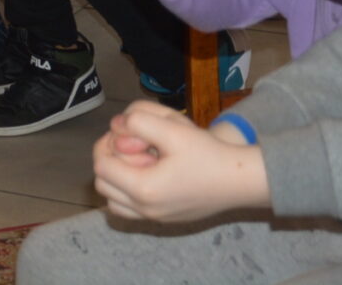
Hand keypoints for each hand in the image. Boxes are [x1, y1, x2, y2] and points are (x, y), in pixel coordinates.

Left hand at [90, 103, 268, 225]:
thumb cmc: (208, 155)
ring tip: (136, 160)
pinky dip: (128, 194)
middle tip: (129, 144)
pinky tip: (146, 175)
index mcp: (143, 189)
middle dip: (109, 161)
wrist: (240, 181)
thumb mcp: (173, 129)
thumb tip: (117, 124)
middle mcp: (145, 210)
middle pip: (103, 185)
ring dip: (116, 179)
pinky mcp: (165, 221)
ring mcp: (155, 219)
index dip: (106, 144)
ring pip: (114, 202)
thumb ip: (139, 121)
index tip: (123, 132)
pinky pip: (130, 211)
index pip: (101, 167)